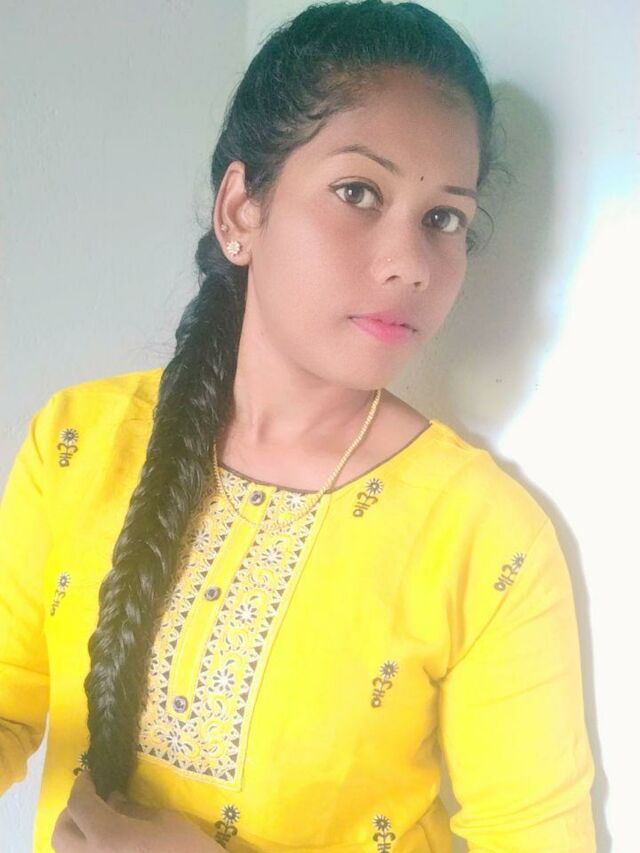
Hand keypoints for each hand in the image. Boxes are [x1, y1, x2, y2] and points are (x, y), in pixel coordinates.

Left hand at [51, 771, 224, 851]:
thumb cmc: (186, 848)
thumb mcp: (161, 819)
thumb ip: (129, 808)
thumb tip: (112, 799)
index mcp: (108, 837)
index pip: (78, 805)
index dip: (82, 785)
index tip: (92, 774)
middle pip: (61, 833)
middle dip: (72, 811)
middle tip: (94, 798)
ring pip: (68, 851)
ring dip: (78, 832)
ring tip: (101, 820)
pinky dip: (89, 847)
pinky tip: (112, 840)